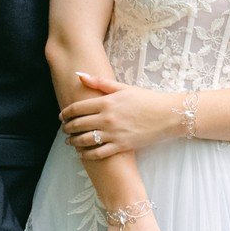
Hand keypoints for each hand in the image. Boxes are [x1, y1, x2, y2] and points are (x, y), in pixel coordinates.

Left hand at [61, 72, 178, 158]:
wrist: (167, 115)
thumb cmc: (146, 99)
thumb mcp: (123, 87)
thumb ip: (100, 82)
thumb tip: (80, 75)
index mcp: (106, 102)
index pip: (77, 108)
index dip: (66, 113)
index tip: (62, 116)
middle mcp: (107, 118)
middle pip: (78, 124)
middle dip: (67, 128)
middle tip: (64, 129)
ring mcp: (113, 134)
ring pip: (85, 140)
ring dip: (74, 142)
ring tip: (70, 141)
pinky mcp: (121, 146)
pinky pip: (98, 153)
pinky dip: (86, 154)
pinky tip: (82, 153)